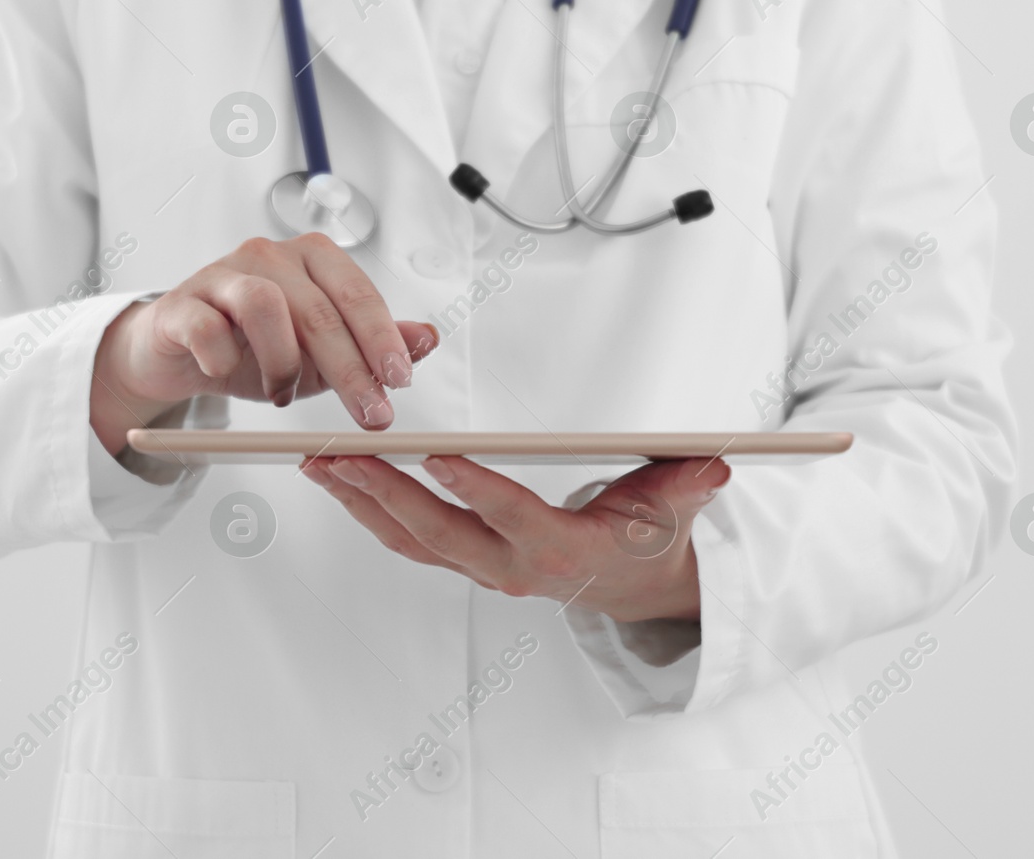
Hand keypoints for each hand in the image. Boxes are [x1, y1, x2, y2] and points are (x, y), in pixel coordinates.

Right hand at [91, 233, 437, 453]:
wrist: (179, 350)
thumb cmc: (254, 344)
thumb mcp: (324, 351)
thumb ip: (375, 344)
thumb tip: (426, 341)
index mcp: (312, 258)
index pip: (358, 294)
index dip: (383, 339)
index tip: (400, 381)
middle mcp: (269, 255)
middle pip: (319, 310)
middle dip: (351, 369)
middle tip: (371, 414)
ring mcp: (222, 275)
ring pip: (265, 306)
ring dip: (284, 362)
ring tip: (284, 395)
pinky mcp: (181, 304)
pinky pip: (207, 327)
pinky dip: (223, 358)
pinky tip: (229, 374)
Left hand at [300, 454, 730, 622]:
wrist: (634, 580)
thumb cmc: (650, 532)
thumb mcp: (678, 508)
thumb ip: (690, 484)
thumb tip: (714, 464)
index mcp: (562, 552)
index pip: (510, 515)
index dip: (472, 487)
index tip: (433, 454)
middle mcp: (513, 568)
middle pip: (439, 532)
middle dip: (385, 493)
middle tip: (341, 456)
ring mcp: (483, 570)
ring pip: (410, 540)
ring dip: (361, 501)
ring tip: (319, 463)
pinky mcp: (465, 562)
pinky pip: (407, 541)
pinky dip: (368, 510)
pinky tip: (339, 480)